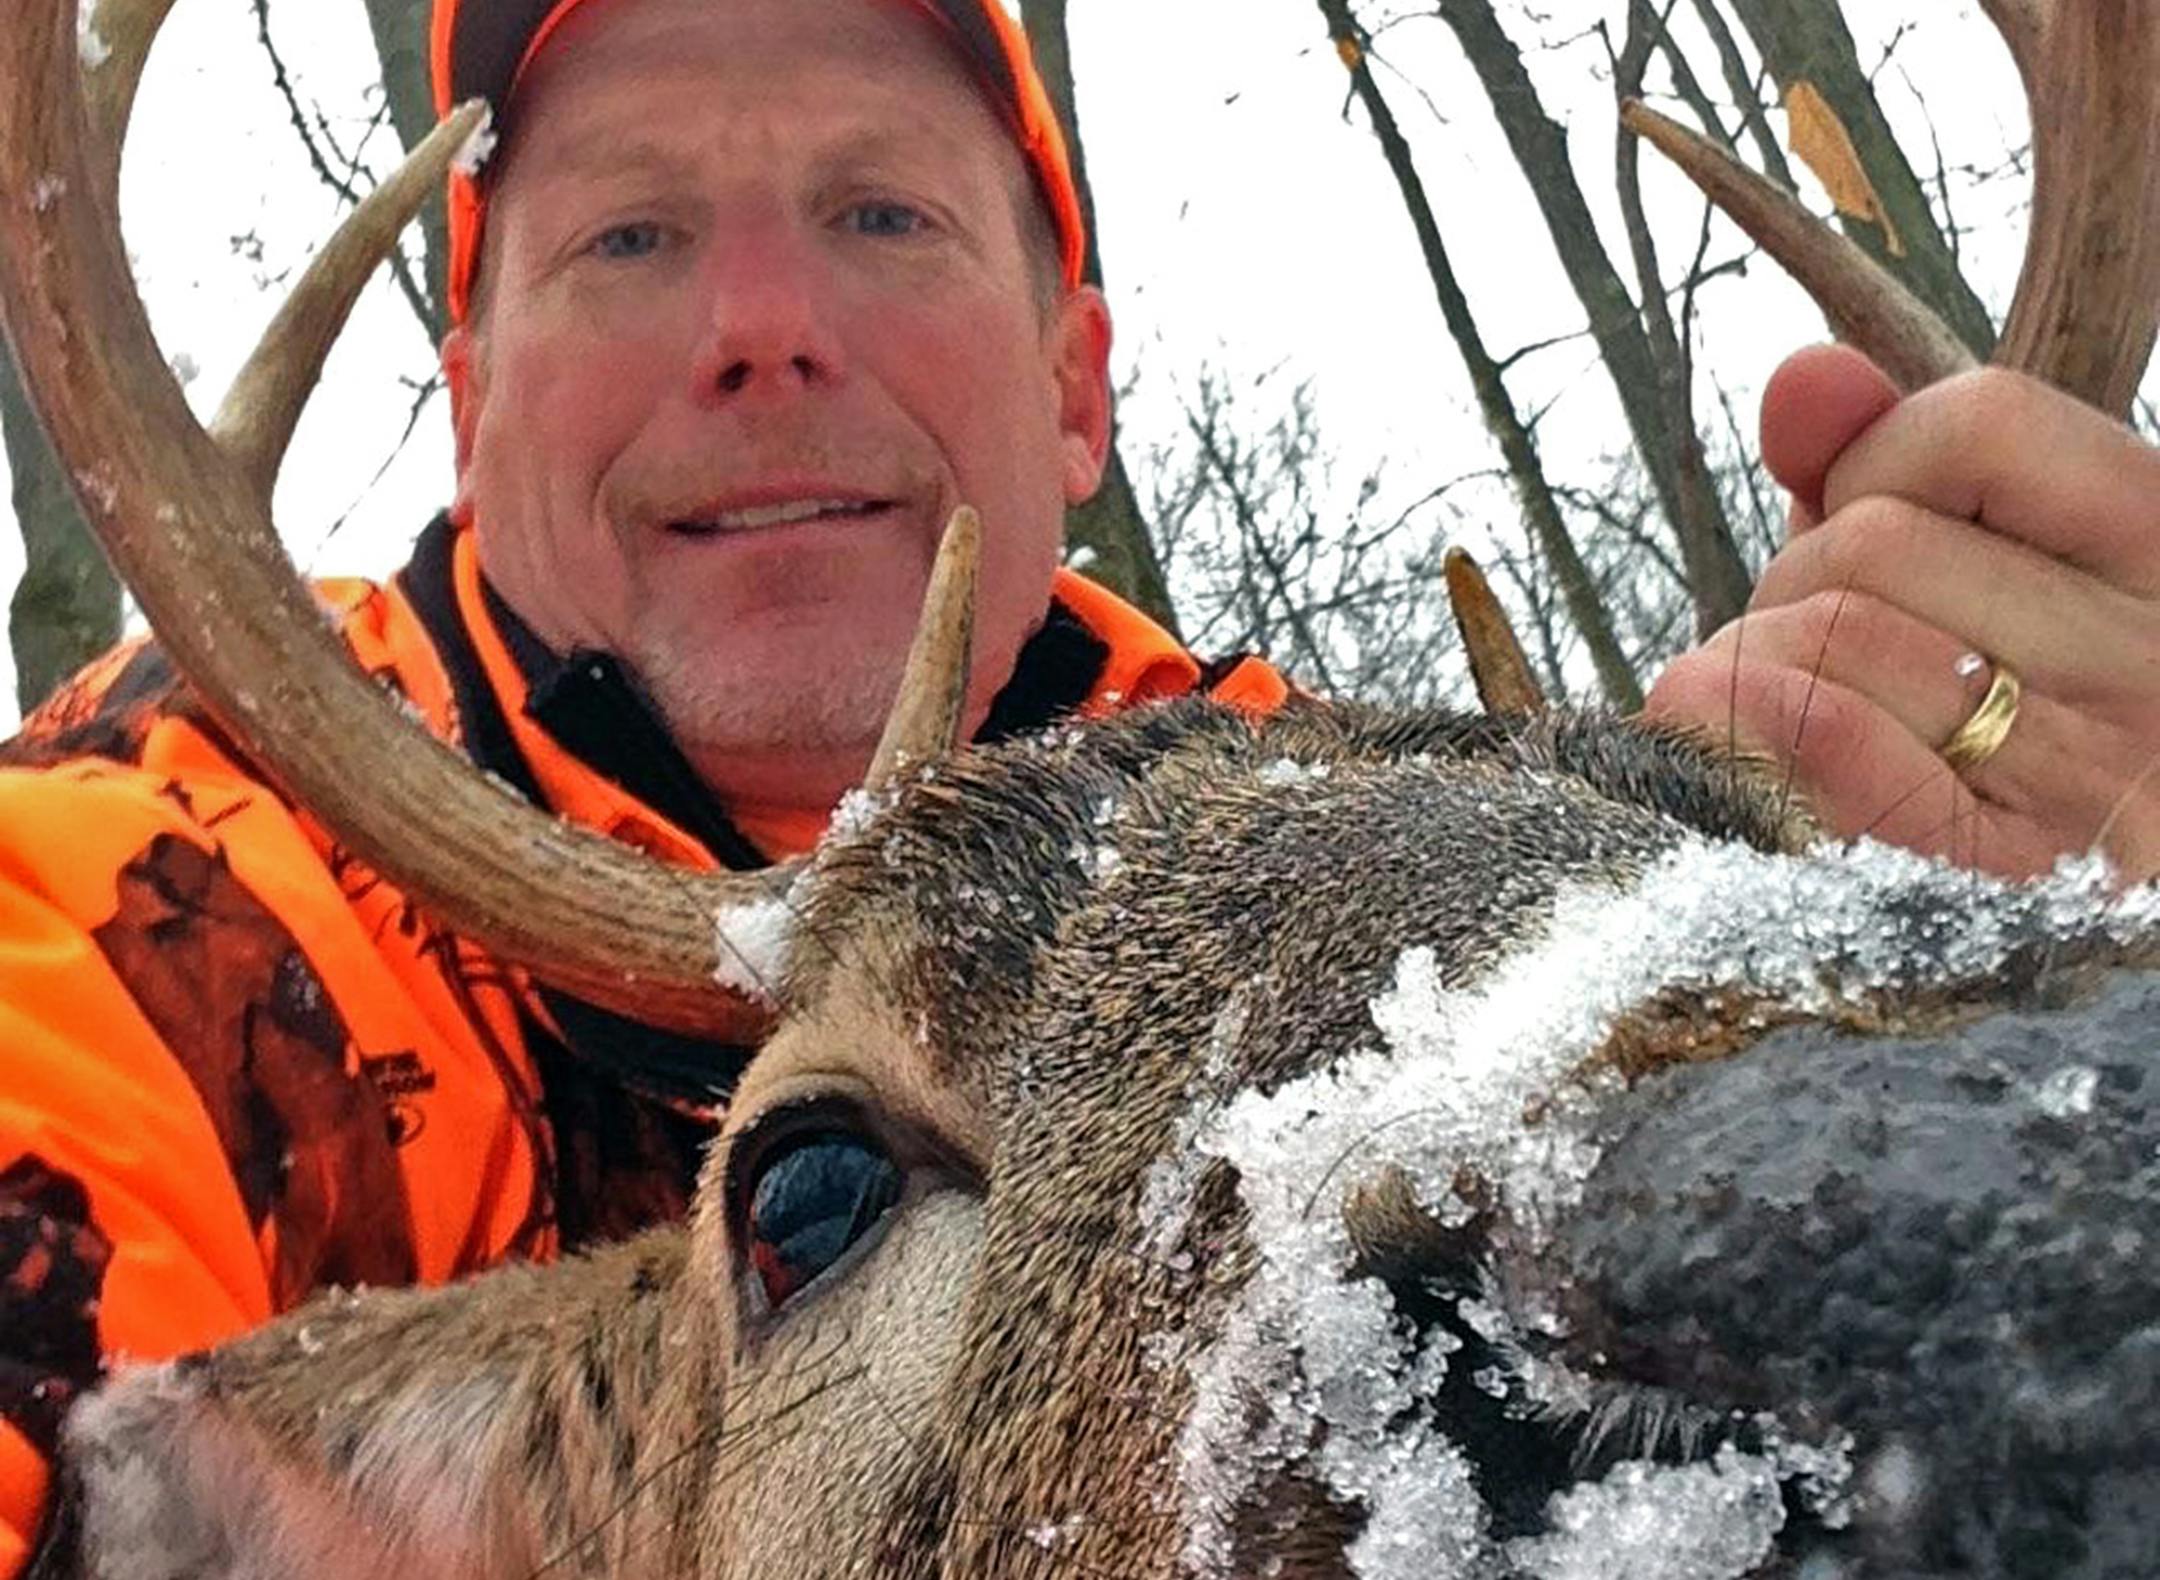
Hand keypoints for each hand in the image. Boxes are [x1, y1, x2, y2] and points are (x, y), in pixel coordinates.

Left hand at [1645, 343, 2159, 881]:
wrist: (2087, 929)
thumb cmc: (2007, 722)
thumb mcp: (1978, 569)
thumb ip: (1891, 463)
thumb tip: (1802, 378)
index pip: (1978, 424)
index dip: (1874, 467)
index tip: (1872, 533)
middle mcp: (2157, 659)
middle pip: (1867, 545)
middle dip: (1790, 594)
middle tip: (1811, 662)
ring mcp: (2102, 779)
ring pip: (1835, 642)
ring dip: (1755, 680)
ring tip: (1790, 727)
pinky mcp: (2018, 888)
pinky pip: (1848, 763)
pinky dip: (1764, 747)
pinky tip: (1735, 763)